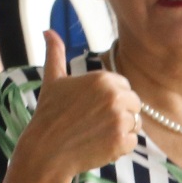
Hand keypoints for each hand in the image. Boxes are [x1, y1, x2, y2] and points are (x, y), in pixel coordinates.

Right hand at [19, 32, 140, 180]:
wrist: (46, 151)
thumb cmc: (49, 115)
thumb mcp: (53, 80)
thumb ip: (56, 54)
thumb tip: (48, 31)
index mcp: (103, 79)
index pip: (124, 87)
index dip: (111, 99)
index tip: (93, 108)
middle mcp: (115, 96)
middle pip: (134, 104)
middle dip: (119, 114)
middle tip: (94, 123)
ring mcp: (120, 119)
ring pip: (135, 123)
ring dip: (120, 130)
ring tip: (95, 133)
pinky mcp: (122, 141)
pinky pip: (133, 141)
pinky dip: (120, 147)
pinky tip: (99, 145)